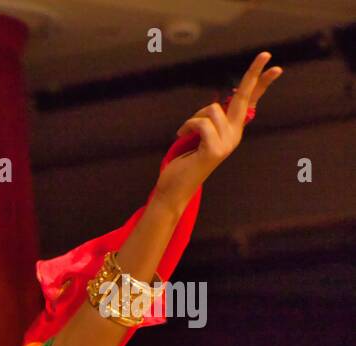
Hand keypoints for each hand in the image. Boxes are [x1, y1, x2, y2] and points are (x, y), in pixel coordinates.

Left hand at [154, 51, 282, 208]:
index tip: (276, 67)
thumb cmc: (184, 161)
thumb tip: (216, 105)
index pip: (251, 103)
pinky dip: (187, 126)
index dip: (261, 84)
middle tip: (265, 53)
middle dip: (253, 74)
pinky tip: (181, 135)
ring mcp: (227, 143)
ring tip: (186, 132)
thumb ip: (210, 121)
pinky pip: (201, 123)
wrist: (175, 188)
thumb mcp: (200, 136)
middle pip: (244, 98)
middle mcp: (234, 135)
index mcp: (232, 130)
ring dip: (193, 118)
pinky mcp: (215, 149)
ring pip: (212, 110)